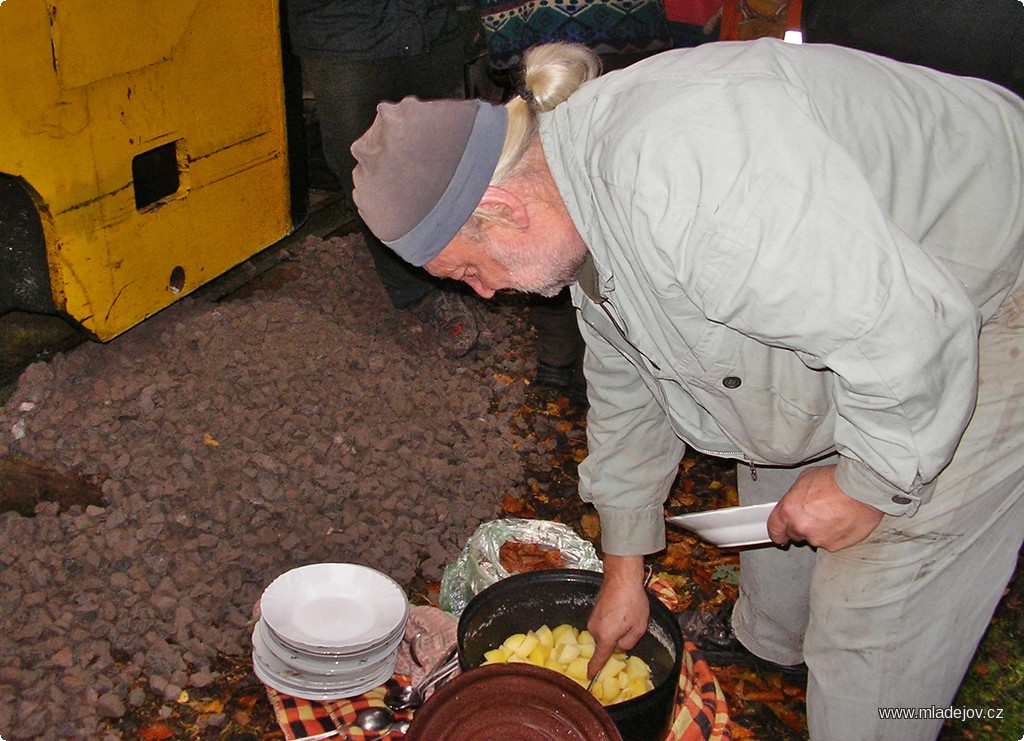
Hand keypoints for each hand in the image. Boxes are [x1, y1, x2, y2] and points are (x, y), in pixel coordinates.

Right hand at [586, 555, 648, 678]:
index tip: (589, 677)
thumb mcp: (639, 627)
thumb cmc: (632, 602)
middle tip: (631, 625)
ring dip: (615, 628)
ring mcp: (592, 619)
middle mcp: (595, 629)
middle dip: (617, 639)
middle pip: (606, 643)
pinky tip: (622, 609)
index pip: (599, 657)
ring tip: (627, 614)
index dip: (595, 668)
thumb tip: (620, 646)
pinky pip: (603, 623)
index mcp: (606, 637)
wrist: (621, 577)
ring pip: (605, 632)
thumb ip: (629, 643)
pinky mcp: (594, 611)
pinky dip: (612, 621)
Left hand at [767, 464, 883, 551]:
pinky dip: (834, 535)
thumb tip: (794, 503)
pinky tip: (841, 521)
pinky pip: (830, 542)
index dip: (777, 532)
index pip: (775, 529)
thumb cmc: (837, 480)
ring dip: (819, 530)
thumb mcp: (805, 479)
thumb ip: (795, 497)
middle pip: (794, 534)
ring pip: (813, 539)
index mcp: (789, 510)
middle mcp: (801, 527)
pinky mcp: (834, 546)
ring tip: (832, 514)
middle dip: (801, 527)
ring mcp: (818, 539)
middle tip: (815, 514)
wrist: (862, 489)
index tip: (779, 535)